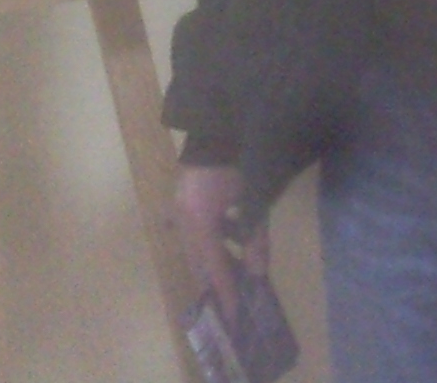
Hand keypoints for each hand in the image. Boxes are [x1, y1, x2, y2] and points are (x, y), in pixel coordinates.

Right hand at [172, 164, 264, 320]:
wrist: (223, 119)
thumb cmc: (241, 158)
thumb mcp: (253, 200)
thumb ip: (255, 237)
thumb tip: (258, 274)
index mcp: (198, 219)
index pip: (214, 267)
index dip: (225, 292)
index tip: (232, 317)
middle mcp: (182, 217)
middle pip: (198, 260)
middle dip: (216, 281)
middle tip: (232, 301)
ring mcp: (179, 206)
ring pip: (196, 246)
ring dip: (215, 260)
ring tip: (235, 274)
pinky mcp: (183, 197)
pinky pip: (195, 229)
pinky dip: (212, 239)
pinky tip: (229, 241)